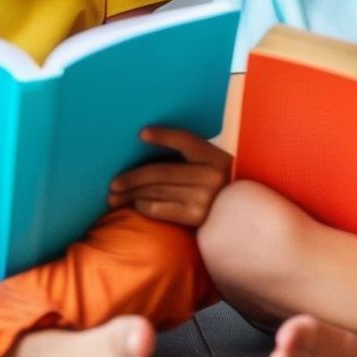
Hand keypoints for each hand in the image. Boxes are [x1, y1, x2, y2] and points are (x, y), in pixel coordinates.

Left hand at [107, 126, 232, 226]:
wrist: (243, 223)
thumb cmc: (221, 192)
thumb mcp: (215, 168)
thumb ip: (191, 159)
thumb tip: (148, 145)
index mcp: (216, 157)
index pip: (186, 141)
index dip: (163, 136)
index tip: (141, 134)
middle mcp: (211, 176)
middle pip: (161, 171)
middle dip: (132, 177)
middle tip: (113, 183)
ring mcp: (204, 197)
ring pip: (156, 190)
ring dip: (131, 194)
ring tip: (114, 197)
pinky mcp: (196, 217)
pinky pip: (159, 207)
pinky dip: (143, 206)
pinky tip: (134, 205)